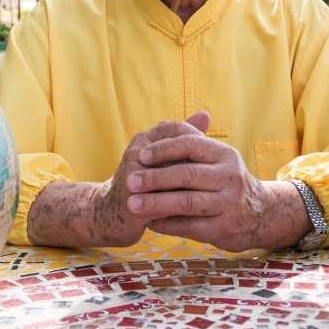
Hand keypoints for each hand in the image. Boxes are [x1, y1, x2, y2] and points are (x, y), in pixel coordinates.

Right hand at [29, 112, 209, 247]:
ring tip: (211, 194)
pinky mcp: (132, 203)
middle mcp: (136, 154)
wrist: (111, 214)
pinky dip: (181, 208)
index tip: (214, 155)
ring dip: (192, 187)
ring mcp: (132, 178)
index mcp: (143, 140)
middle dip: (198, 164)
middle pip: (176, 152)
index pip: (177, 130)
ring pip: (171, 179)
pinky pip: (163, 204)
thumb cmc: (142, 183)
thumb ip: (183, 137)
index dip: (198, 141)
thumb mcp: (161, 158)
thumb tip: (206, 114)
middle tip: (217, 176)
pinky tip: (199, 213)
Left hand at [125, 113, 309, 250]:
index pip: (191, 144)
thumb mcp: (218, 159)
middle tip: (129, 182)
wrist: (260, 215)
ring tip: (132, 205)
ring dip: (155, 204)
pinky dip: (166, 224)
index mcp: (225, 155)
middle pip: (186, 175)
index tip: (139, 155)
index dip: (163, 149)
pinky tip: (149, 222)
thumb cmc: (227, 182)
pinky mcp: (223, 229)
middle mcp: (230, 177)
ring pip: (186, 202)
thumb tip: (161, 123)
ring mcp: (229, 204)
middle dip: (154, 179)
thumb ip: (191, 143)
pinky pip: (189, 226)